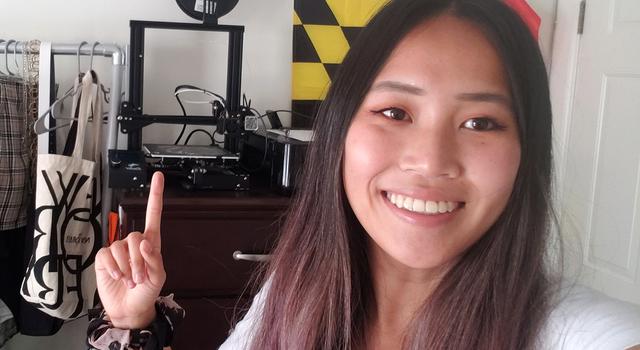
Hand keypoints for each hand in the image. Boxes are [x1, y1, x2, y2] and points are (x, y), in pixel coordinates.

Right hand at [95, 172, 165, 328]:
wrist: (130, 308)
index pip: (154, 216)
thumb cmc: (147, 292)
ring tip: (130, 280)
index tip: (158, 177)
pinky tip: (118, 276)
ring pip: (120, 247)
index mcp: (151, 244)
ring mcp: (118, 250)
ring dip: (127, 267)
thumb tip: (144, 242)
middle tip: (140, 277)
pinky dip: (114, 268)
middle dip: (138, 259)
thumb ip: (153, 258)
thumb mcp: (158, 277)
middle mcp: (134, 243)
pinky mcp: (104, 258)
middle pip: (135, 236)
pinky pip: (107, 255)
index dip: (155, 196)